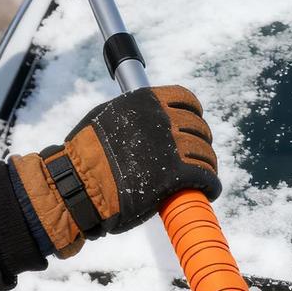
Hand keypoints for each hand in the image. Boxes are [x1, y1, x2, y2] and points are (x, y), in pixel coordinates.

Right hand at [10, 85, 219, 257]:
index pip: (186, 99)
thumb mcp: (104, 118)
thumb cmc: (84, 156)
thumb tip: (137, 119)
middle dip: (200, 143)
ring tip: (203, 178)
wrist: (80, 183)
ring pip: (204, 154)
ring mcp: (171, 146)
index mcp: (146, 101)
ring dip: (206, 165)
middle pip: (198, 128)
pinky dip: (211, 184)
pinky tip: (209, 190)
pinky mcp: (176, 174)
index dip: (193, 115)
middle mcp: (162, 118)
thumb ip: (128, 115)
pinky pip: (205, 176)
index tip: (191, 127)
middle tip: (195, 157)